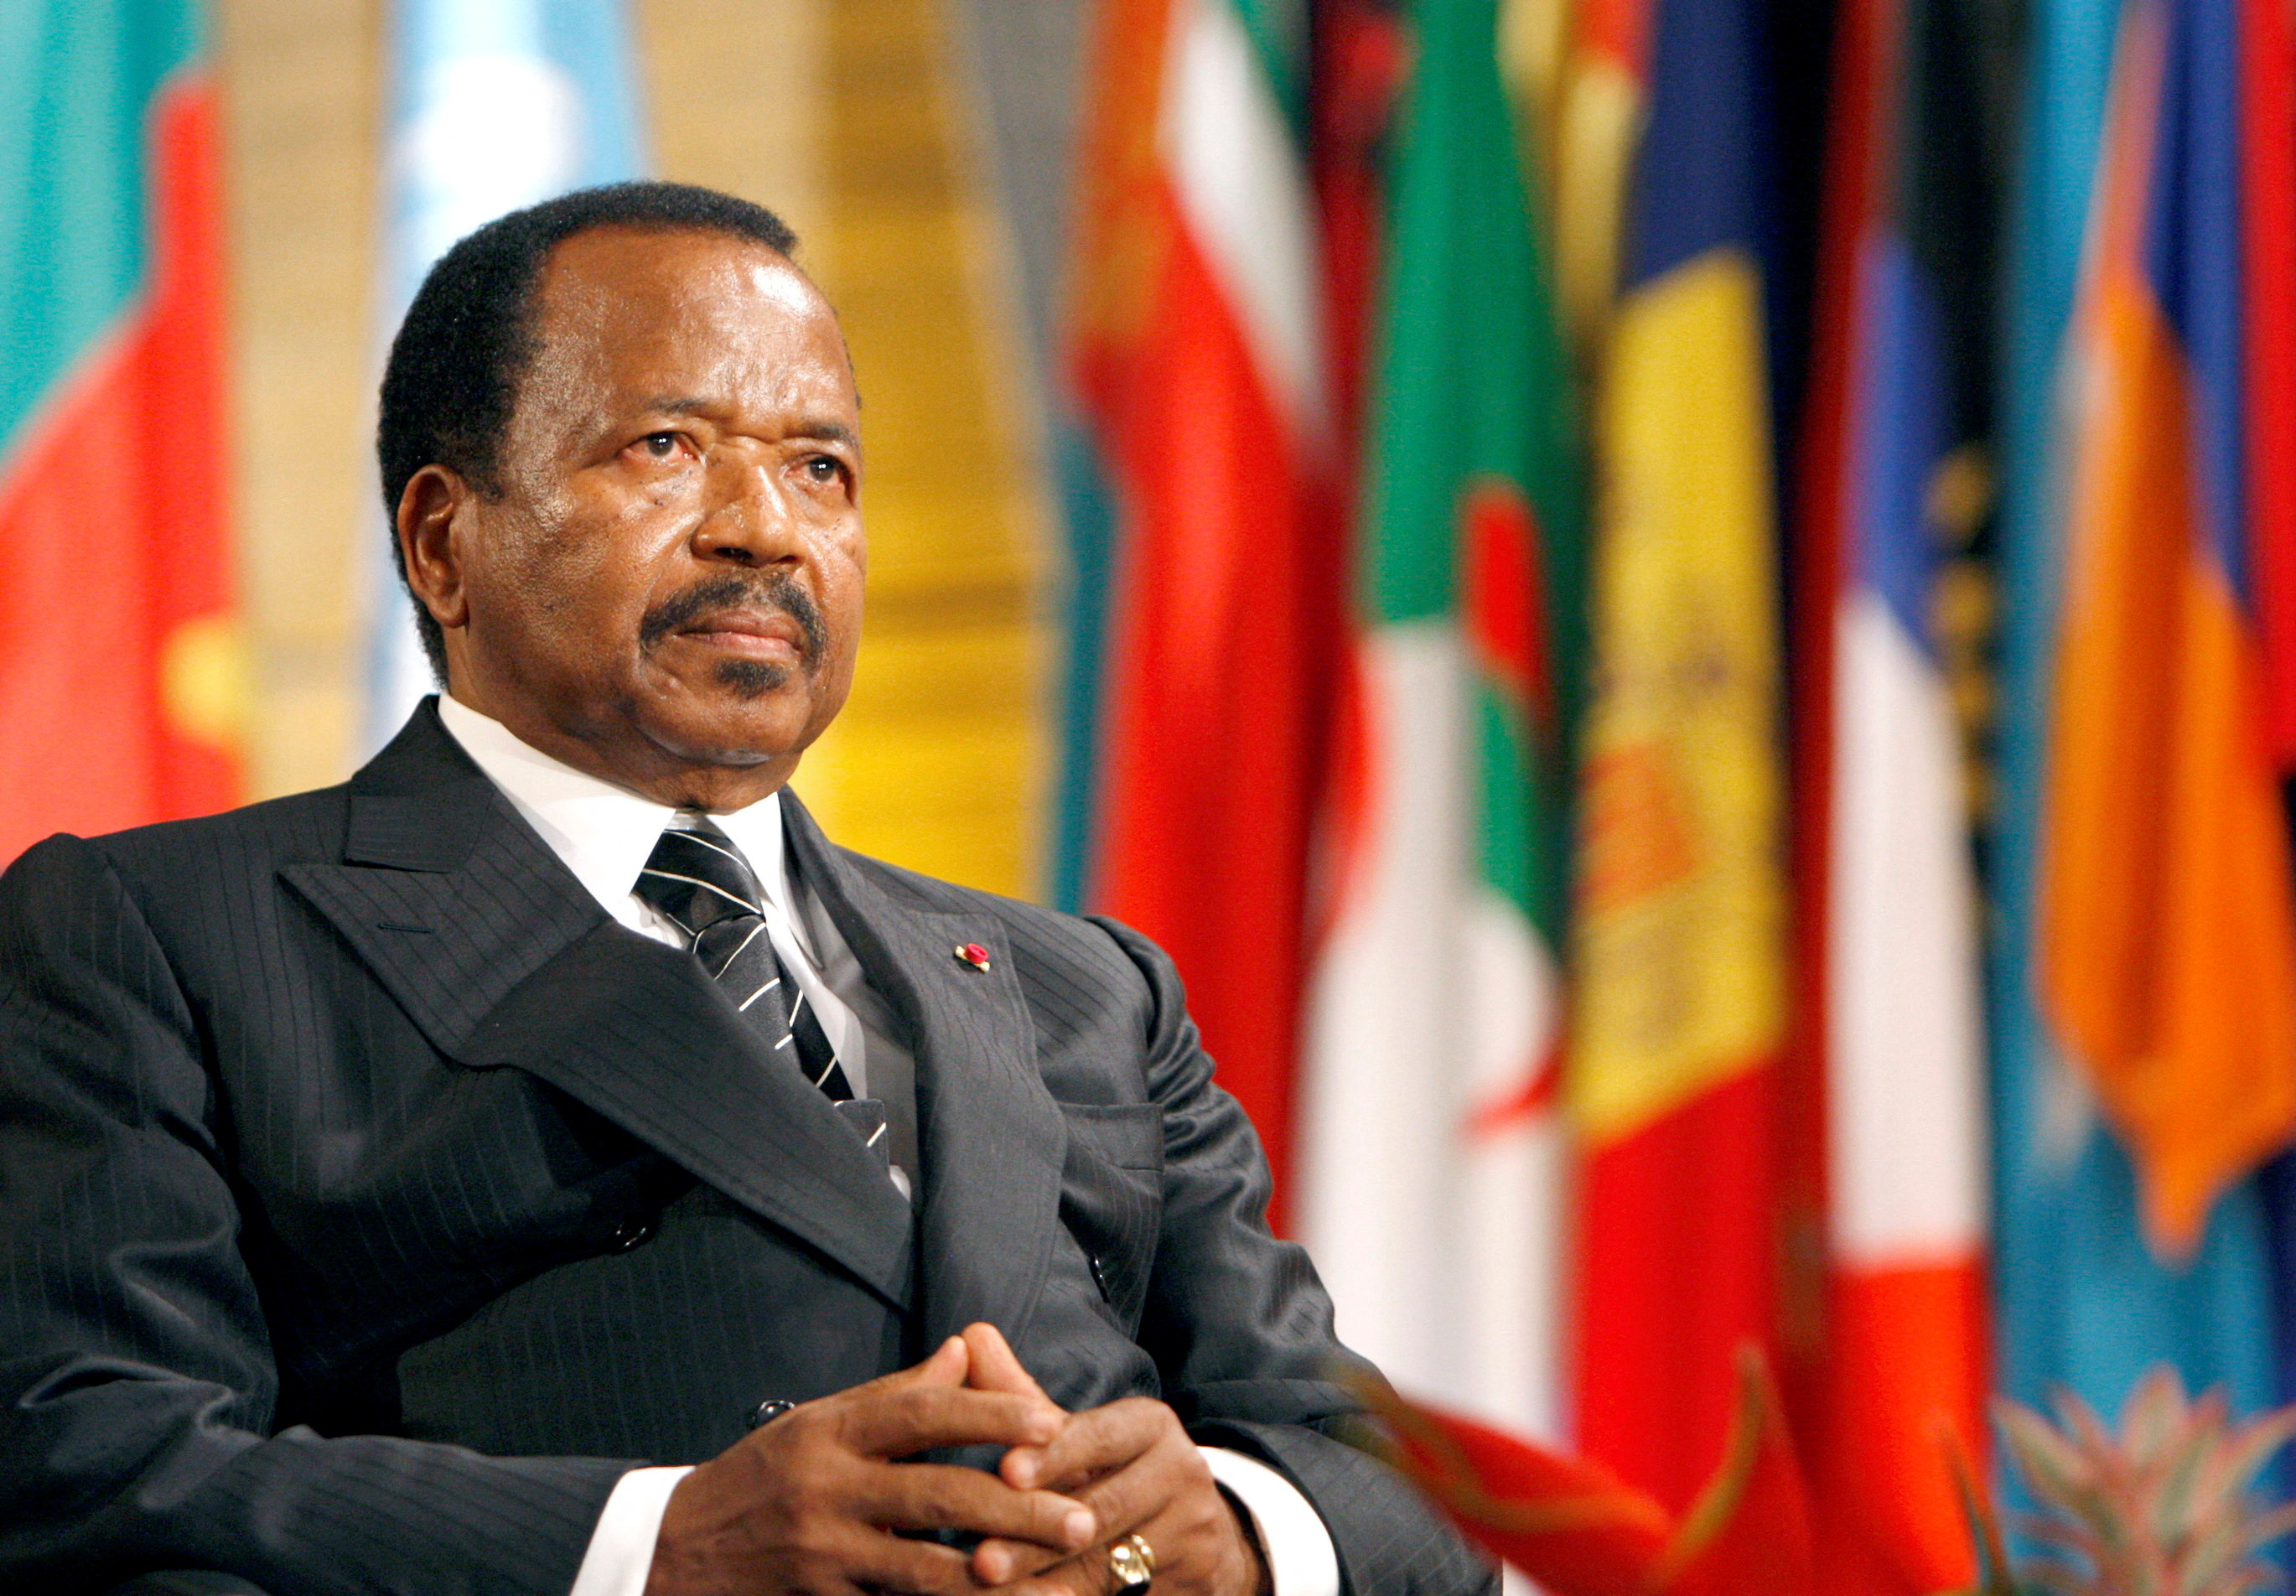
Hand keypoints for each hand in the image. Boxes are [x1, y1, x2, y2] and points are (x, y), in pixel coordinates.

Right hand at [644, 1335, 1100, 1594]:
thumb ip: (895, 1395)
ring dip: (996, 1575)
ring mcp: (824, 1554)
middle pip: (938, 1494)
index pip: (922, 1413)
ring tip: (1056, 1579)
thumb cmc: (761, 1479)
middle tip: (1082, 1518)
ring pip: (925, 1566)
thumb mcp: (817, 1422)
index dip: (991, 1415)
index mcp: (832, 1431)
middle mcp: (828, 1489)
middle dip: (1017, 1508)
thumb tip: (967, 1352)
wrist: (672, 1555)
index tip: (1053, 1422)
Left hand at [961, 1325, 1268, 1595]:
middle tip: (981, 1557)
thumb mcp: (1076, 1436)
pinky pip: (1128, 1595)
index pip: (1101, 1436)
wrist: (1197, 1534)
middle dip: (1035, 1534)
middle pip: (1101, 1508)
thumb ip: (1022, 1395)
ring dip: (1047, 1577)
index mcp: (1151, 1425)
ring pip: (1110, 1560)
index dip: (1054, 1455)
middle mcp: (1182, 1470)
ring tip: (992, 1588)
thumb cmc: (1113, 1473)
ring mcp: (1194, 1528)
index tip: (1005, 1471)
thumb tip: (970, 1334)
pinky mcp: (1197, 1576)